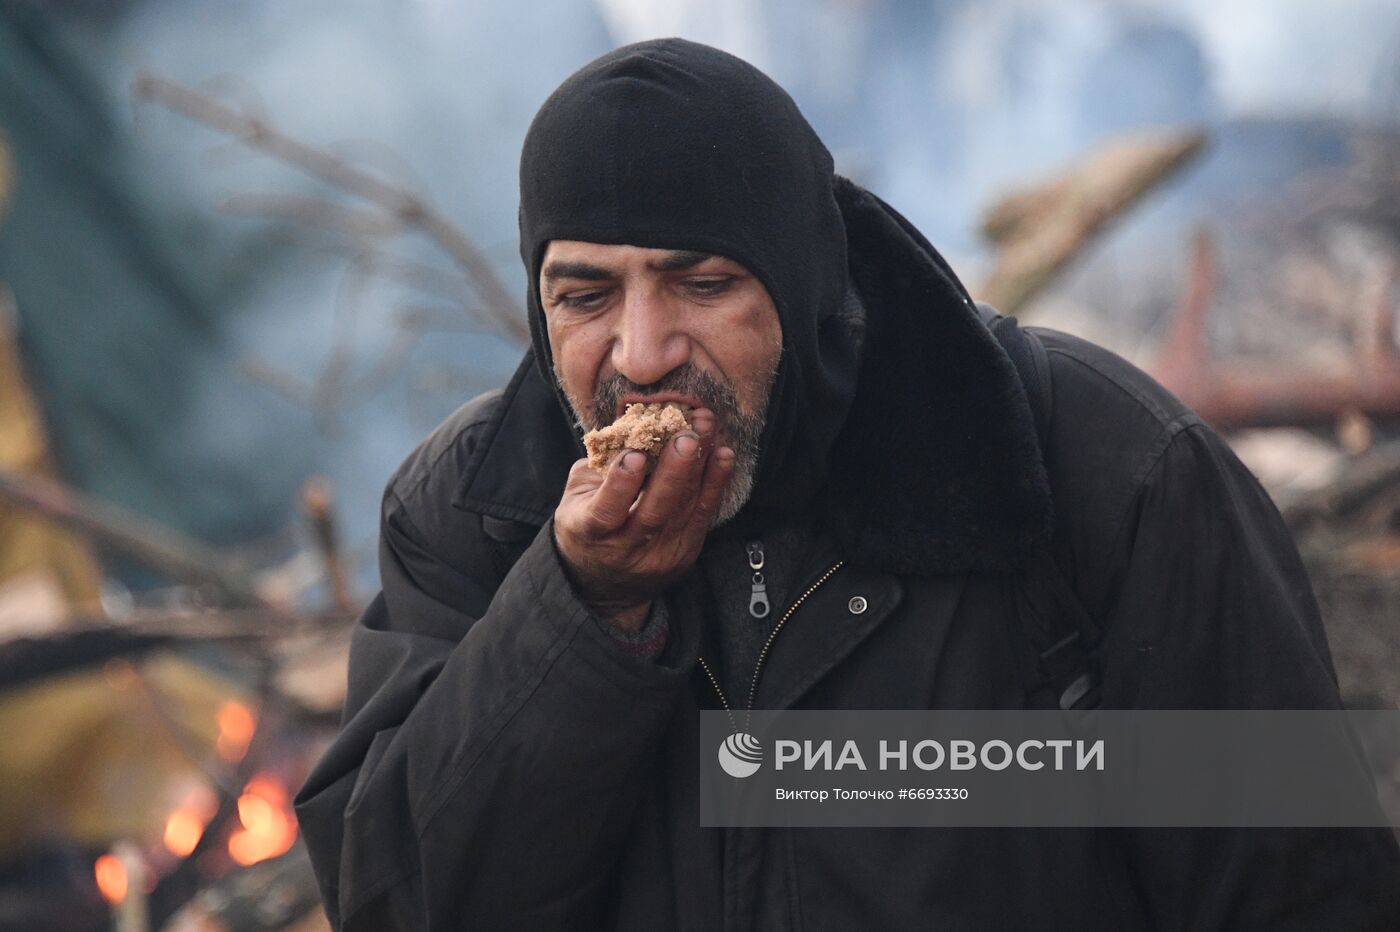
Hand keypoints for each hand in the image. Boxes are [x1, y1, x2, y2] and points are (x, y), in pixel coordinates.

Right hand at [554, 408, 734, 630]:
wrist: (605, 586)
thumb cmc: (586, 525)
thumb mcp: (576, 498)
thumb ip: (599, 466)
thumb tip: (631, 425)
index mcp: (590, 532)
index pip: (605, 512)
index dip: (620, 484)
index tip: (635, 454)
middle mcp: (626, 550)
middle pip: (654, 513)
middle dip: (674, 471)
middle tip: (687, 435)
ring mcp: (660, 556)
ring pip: (684, 511)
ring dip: (700, 467)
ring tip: (706, 429)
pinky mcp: (685, 553)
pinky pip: (703, 516)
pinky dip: (715, 483)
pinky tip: (723, 454)